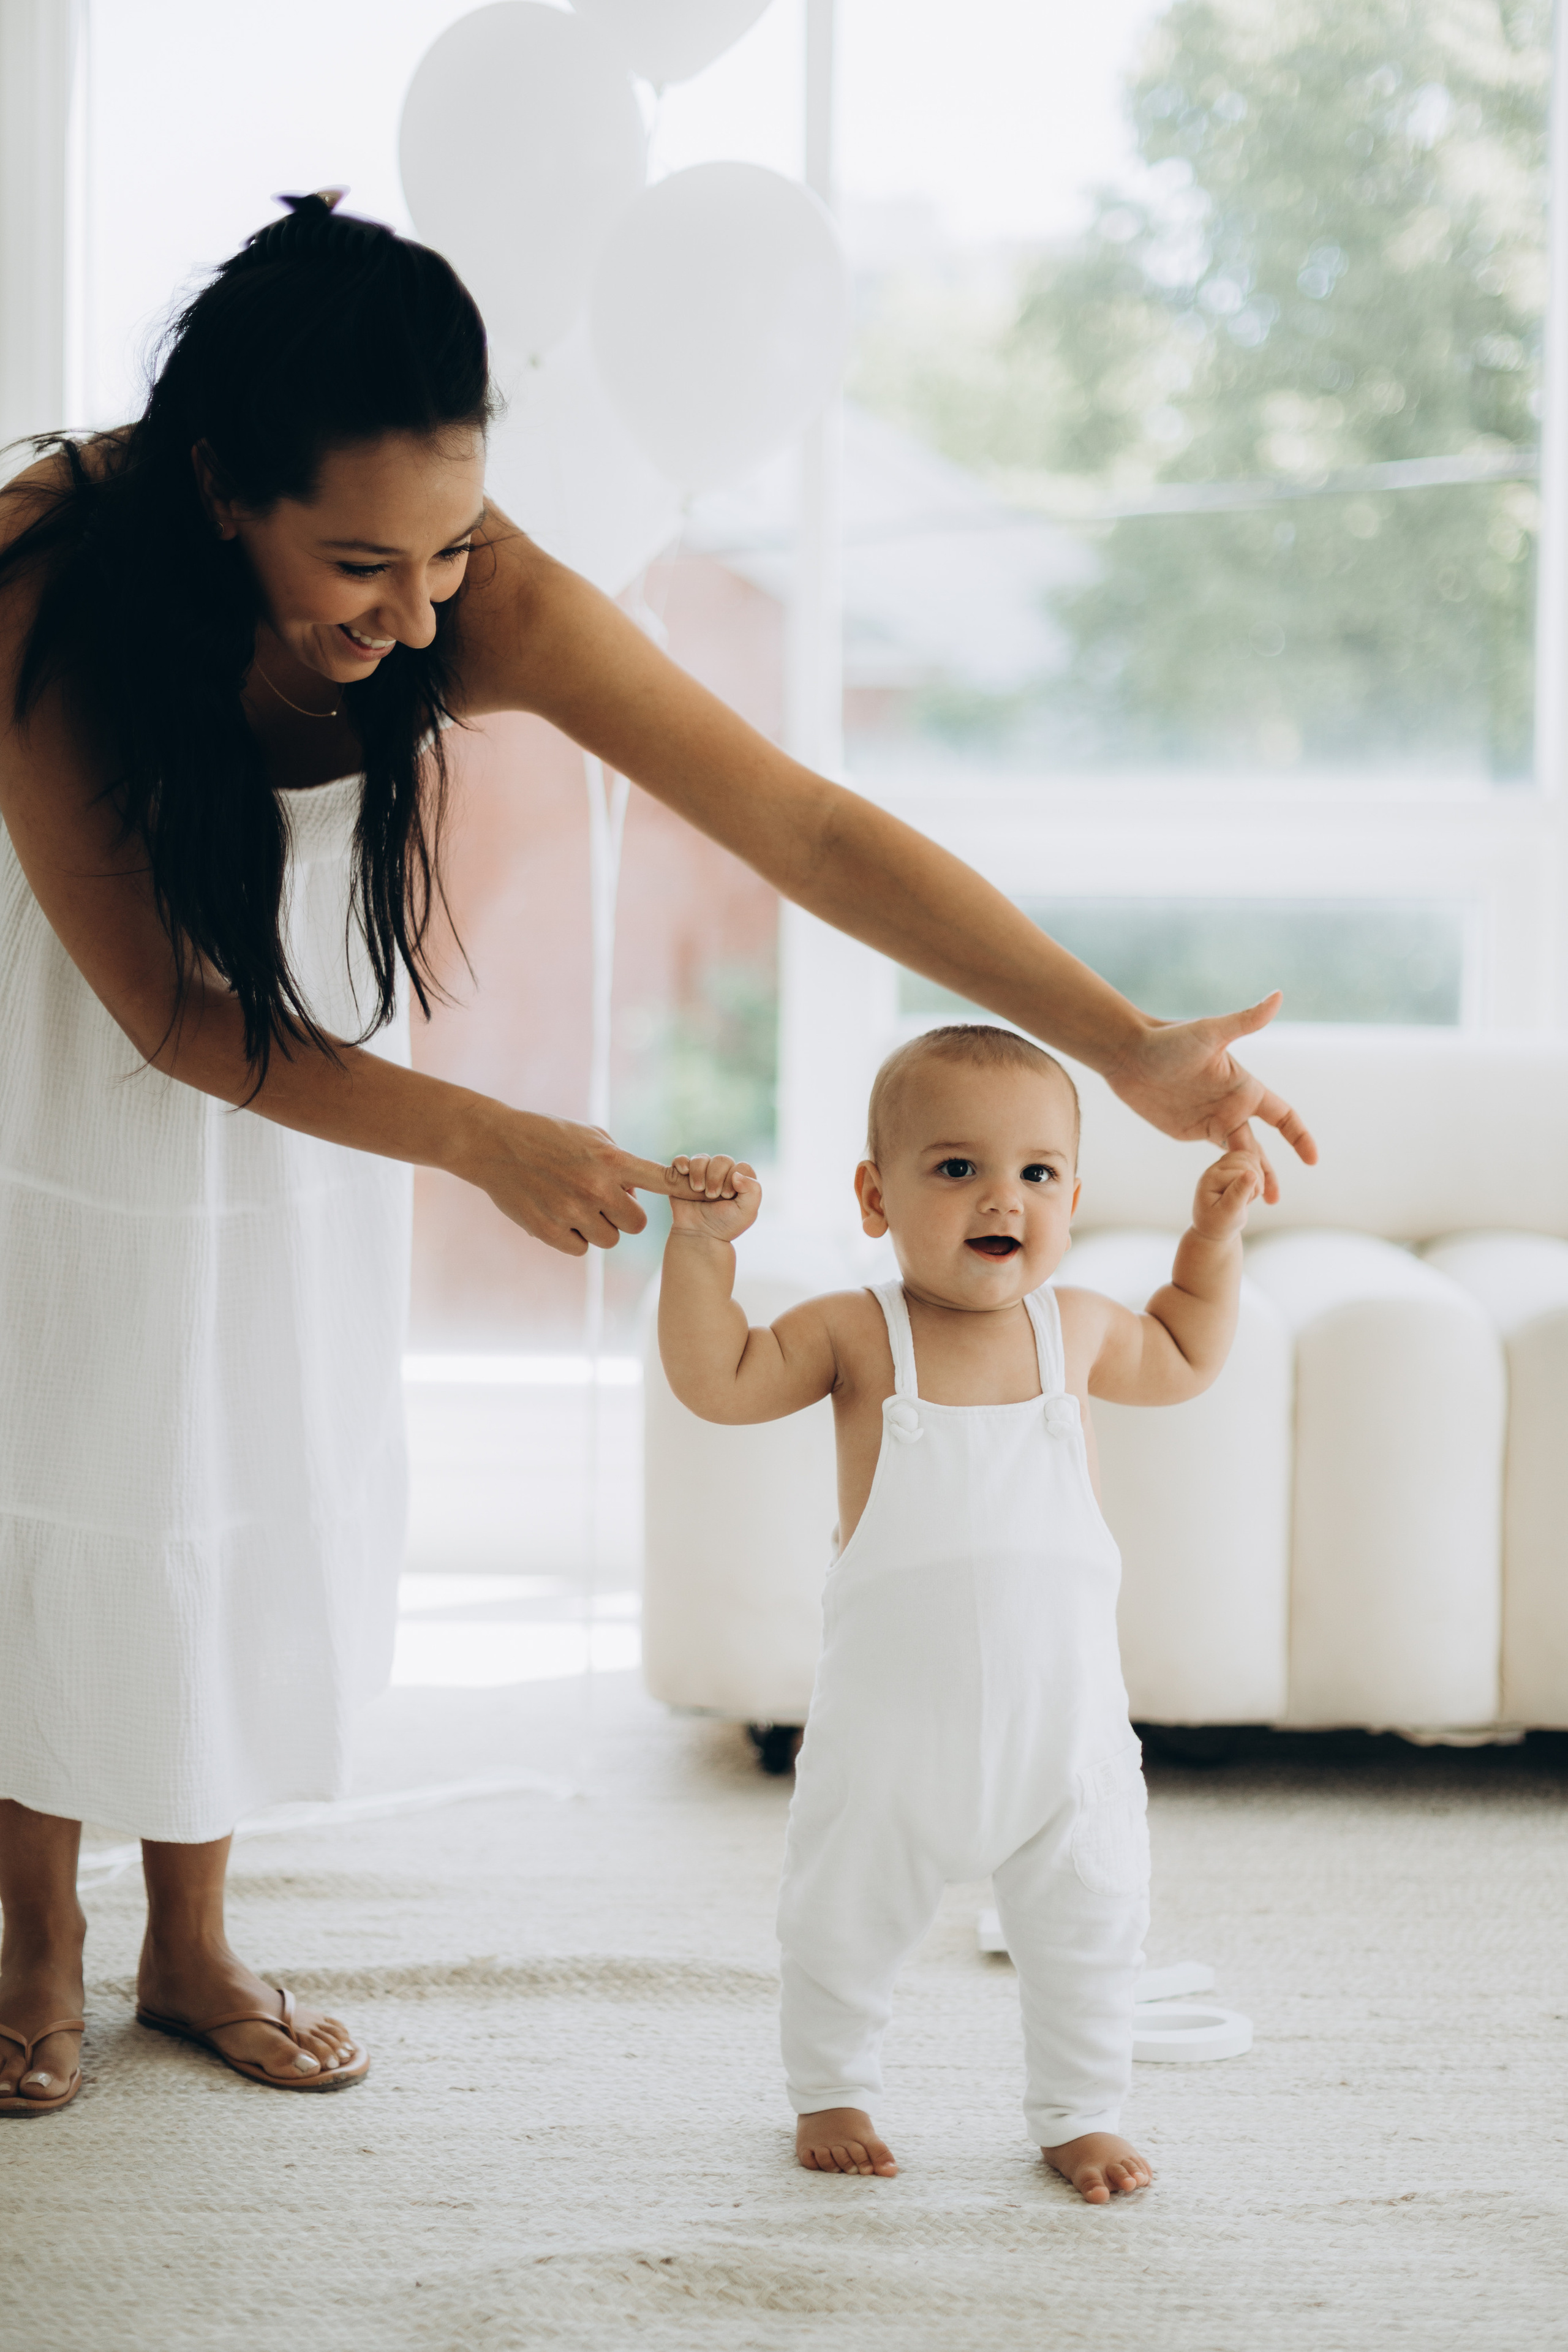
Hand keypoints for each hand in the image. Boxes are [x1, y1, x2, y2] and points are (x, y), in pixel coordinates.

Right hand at [454, 1107, 682, 1256]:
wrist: (495, 1144)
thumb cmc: (546, 1135)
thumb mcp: (589, 1136)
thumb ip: (618, 1161)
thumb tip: (635, 1189)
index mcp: (610, 1160)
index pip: (662, 1181)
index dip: (686, 1192)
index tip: (707, 1198)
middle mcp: (596, 1189)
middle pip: (637, 1225)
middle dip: (625, 1216)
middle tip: (604, 1201)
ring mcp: (572, 1212)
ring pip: (608, 1239)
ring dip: (598, 1227)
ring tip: (575, 1205)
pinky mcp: (549, 1231)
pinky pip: (579, 1248)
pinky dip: (573, 1238)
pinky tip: (558, 1216)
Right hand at [667, 1153, 761, 1242]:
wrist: (698, 1236)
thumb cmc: (724, 1225)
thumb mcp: (747, 1212)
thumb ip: (753, 1190)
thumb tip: (737, 1173)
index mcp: (741, 1182)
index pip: (741, 1167)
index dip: (734, 1177)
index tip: (727, 1196)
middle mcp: (722, 1175)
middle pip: (722, 1160)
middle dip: (716, 1176)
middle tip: (711, 1195)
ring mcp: (702, 1175)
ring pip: (702, 1159)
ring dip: (699, 1171)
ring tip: (698, 1189)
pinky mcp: (684, 1177)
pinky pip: (682, 1160)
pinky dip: (682, 1162)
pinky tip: (684, 1172)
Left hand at [1106, 992, 1316, 1204]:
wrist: (1130, 1053)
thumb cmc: (1171, 1040)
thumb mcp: (1211, 1033)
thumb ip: (1246, 1021)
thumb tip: (1277, 996)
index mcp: (1245, 1087)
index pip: (1283, 1116)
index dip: (1299, 1137)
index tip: (1312, 1160)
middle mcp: (1233, 1106)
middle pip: (1261, 1146)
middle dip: (1270, 1173)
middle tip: (1274, 1200)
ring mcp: (1212, 1121)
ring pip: (1239, 1157)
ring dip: (1249, 1180)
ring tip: (1254, 1206)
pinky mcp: (1190, 1132)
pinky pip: (1213, 1158)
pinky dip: (1224, 1175)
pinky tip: (1228, 1194)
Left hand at [1190, 1132, 1264, 1241]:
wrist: (1216, 1228)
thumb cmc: (1221, 1224)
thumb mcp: (1230, 1213)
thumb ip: (1238, 1193)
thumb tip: (1251, 1173)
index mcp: (1210, 1178)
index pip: (1241, 1173)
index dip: (1251, 1189)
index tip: (1244, 1205)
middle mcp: (1213, 1168)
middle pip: (1246, 1161)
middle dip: (1255, 1182)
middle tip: (1247, 1200)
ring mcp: (1221, 1166)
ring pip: (1249, 1157)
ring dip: (1256, 1176)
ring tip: (1248, 1194)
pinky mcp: (1229, 1167)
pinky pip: (1249, 1159)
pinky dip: (1256, 1172)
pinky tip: (1250, 1187)